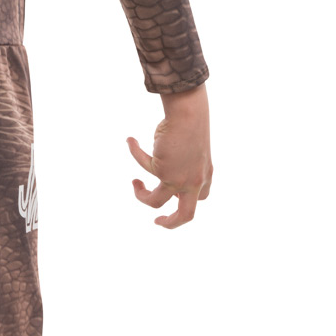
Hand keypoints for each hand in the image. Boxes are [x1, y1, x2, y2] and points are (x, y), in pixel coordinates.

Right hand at [126, 83, 211, 228]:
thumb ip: (182, 163)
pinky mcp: (163, 171)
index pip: (200, 196)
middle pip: (185, 215)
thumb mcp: (192, 148)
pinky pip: (143, 165)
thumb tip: (162, 170)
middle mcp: (194, 181)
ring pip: (155, 201)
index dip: (184, 198)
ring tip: (135, 184)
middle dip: (170, 223)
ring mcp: (179, 179)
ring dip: (141, 196)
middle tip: (157, 221)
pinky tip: (131, 141)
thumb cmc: (191, 123)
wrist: (189, 113)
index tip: (171, 194)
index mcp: (204, 174)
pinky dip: (135, 151)